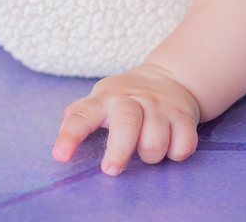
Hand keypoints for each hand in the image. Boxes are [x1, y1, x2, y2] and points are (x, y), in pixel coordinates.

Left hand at [53, 64, 200, 175]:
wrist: (168, 77)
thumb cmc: (126, 97)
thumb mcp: (100, 99)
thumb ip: (79, 115)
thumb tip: (62, 137)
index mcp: (105, 98)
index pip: (83, 115)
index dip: (70, 136)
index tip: (61, 156)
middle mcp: (132, 99)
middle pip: (126, 124)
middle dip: (118, 152)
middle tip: (111, 169)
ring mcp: (160, 106)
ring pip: (155, 142)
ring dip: (150, 156)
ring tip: (146, 149)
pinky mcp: (184, 115)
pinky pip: (183, 145)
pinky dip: (176, 153)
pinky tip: (170, 145)